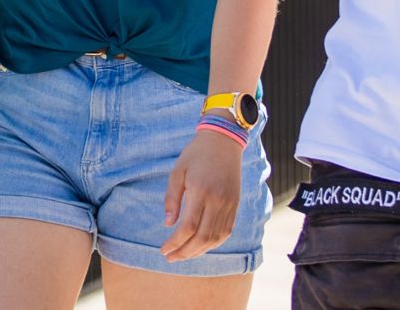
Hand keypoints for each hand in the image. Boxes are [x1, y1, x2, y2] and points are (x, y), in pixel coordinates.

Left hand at [160, 129, 242, 261]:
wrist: (223, 141)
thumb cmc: (196, 154)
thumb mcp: (177, 171)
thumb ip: (172, 198)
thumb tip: (168, 224)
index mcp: (201, 191)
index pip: (188, 227)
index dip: (175, 243)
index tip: (164, 250)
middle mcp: (217, 200)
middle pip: (203, 238)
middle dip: (185, 252)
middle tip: (171, 258)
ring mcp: (229, 204)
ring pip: (216, 238)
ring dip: (199, 251)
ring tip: (183, 254)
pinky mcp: (235, 205)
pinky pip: (226, 231)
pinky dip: (213, 243)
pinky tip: (200, 245)